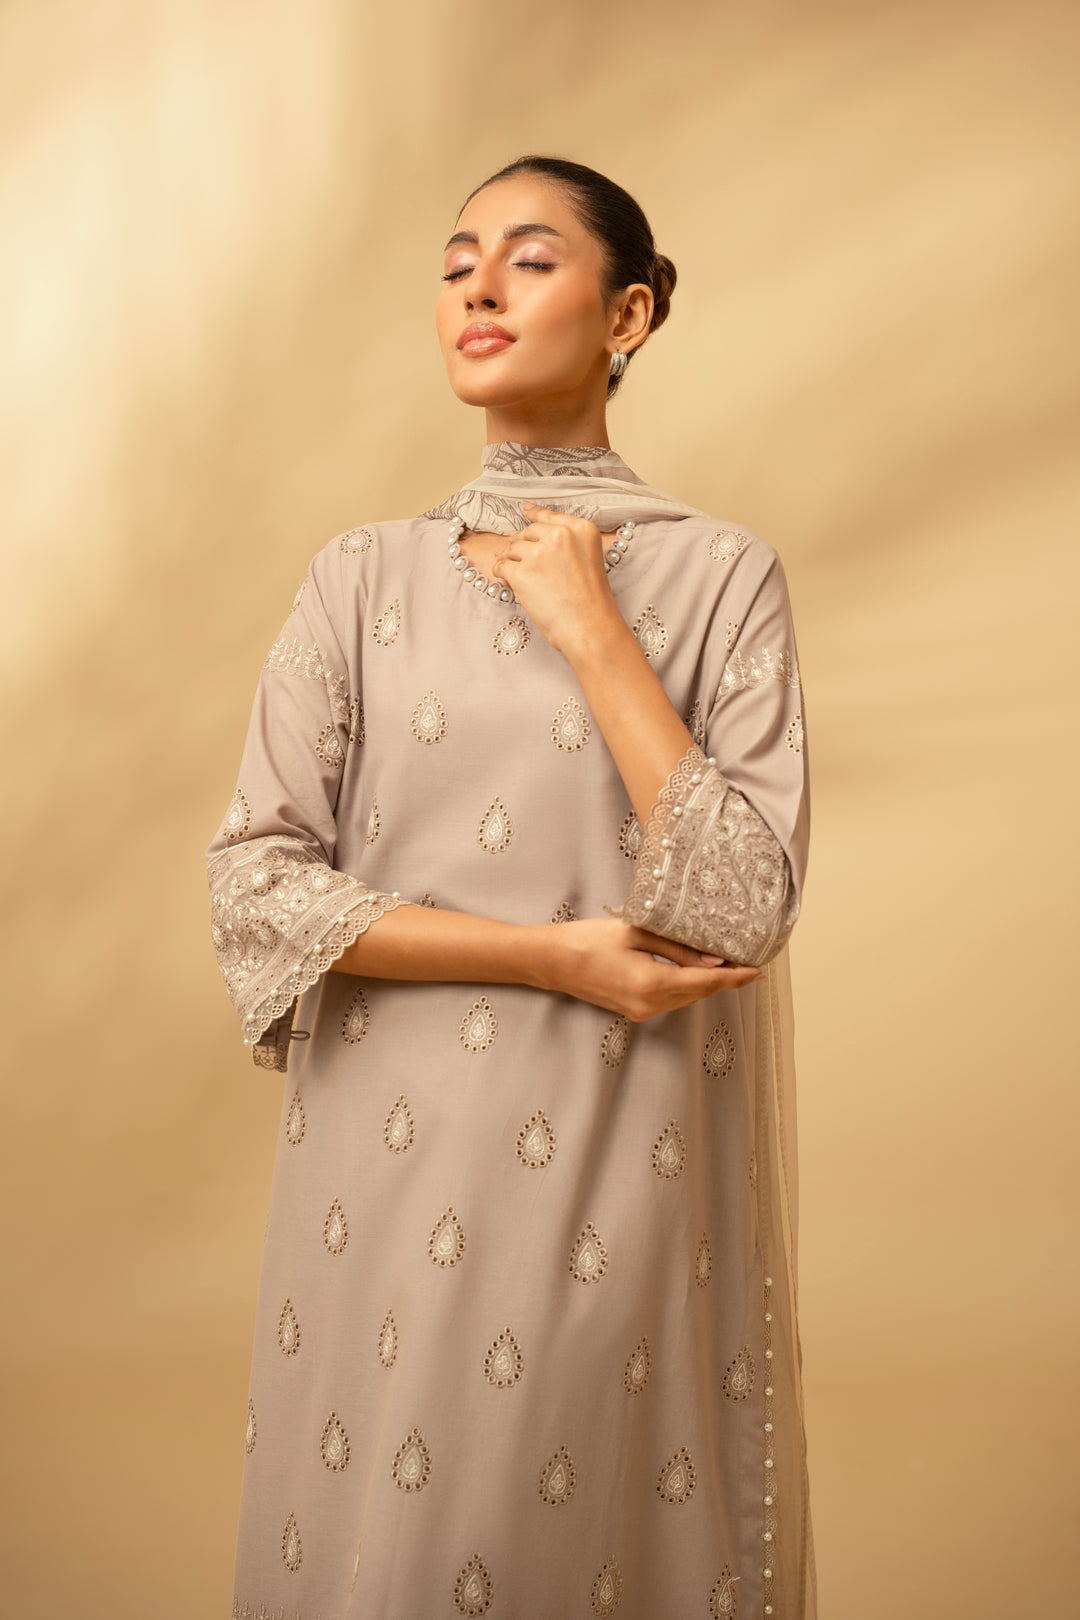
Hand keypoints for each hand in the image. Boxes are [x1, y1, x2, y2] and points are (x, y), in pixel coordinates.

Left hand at [491, 499, 622, 654]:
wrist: (589, 627)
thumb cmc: (592, 600)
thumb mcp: (590, 558)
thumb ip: (568, 541)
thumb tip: (532, 527)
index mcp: (581, 529)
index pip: (549, 516)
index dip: (534, 514)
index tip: (525, 510)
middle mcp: (560, 535)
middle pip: (528, 532)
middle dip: (521, 543)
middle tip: (517, 554)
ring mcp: (538, 553)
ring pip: (512, 548)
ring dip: (509, 558)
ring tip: (511, 571)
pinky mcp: (521, 572)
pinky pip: (501, 566)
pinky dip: (501, 572)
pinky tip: (505, 579)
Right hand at [529, 918, 762, 1019]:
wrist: (553, 961)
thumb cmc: (589, 940)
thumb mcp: (636, 934)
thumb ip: (677, 948)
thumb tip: (712, 961)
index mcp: (652, 984)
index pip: (706, 983)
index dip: (735, 978)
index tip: (758, 971)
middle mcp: (649, 1005)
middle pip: (699, 993)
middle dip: (725, 980)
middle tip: (747, 961)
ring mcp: (641, 1012)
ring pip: (686, 998)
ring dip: (706, 984)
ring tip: (727, 965)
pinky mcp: (634, 1011)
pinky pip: (671, 1000)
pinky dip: (686, 987)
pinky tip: (693, 971)